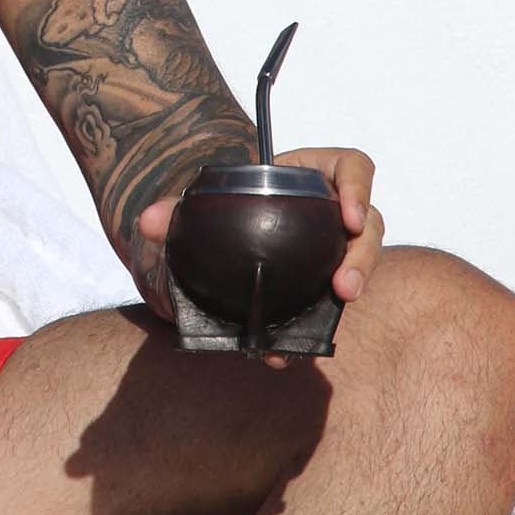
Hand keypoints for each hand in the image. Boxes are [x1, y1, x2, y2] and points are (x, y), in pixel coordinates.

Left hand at [134, 145, 383, 319]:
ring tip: (336, 308)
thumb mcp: (207, 199)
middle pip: (367, 224)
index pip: (353, 168)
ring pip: (360, 263)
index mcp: (313, 175)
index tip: (348, 216)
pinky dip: (314, 325)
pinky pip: (329, 303)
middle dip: (362, 256)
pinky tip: (290, 346)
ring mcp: (334, 248)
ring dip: (355, 286)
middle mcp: (332, 211)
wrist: (221, 239)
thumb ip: (176, 208)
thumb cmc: (226, 206)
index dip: (357, 187)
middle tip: (344, 287)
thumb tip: (147, 220)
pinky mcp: (324, 283)